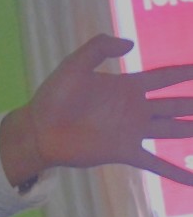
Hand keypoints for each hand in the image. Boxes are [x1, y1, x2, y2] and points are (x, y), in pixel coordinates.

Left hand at [0, 34, 192, 186]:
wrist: (39, 129)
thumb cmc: (54, 96)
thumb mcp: (75, 64)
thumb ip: (100, 48)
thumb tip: (132, 43)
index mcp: (126, 86)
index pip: (164, 77)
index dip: (185, 72)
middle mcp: (135, 109)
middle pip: (177, 104)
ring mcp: (132, 131)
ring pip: (174, 130)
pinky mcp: (125, 152)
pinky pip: (156, 163)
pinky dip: (176, 173)